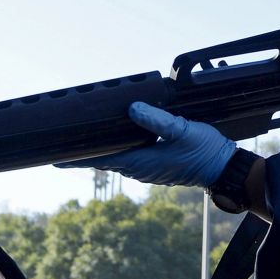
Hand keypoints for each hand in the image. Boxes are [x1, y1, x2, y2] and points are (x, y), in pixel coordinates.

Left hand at [57, 102, 235, 187]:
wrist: (224, 167)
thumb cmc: (204, 150)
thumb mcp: (181, 130)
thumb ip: (156, 120)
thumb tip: (132, 108)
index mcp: (139, 162)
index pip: (99, 159)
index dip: (76, 158)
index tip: (55, 157)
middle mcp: (139, 169)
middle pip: (103, 160)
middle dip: (84, 153)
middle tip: (63, 144)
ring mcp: (147, 170)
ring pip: (116, 159)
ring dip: (100, 151)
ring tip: (84, 141)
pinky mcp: (155, 167)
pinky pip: (129, 158)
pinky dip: (116, 150)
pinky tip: (115, 140)